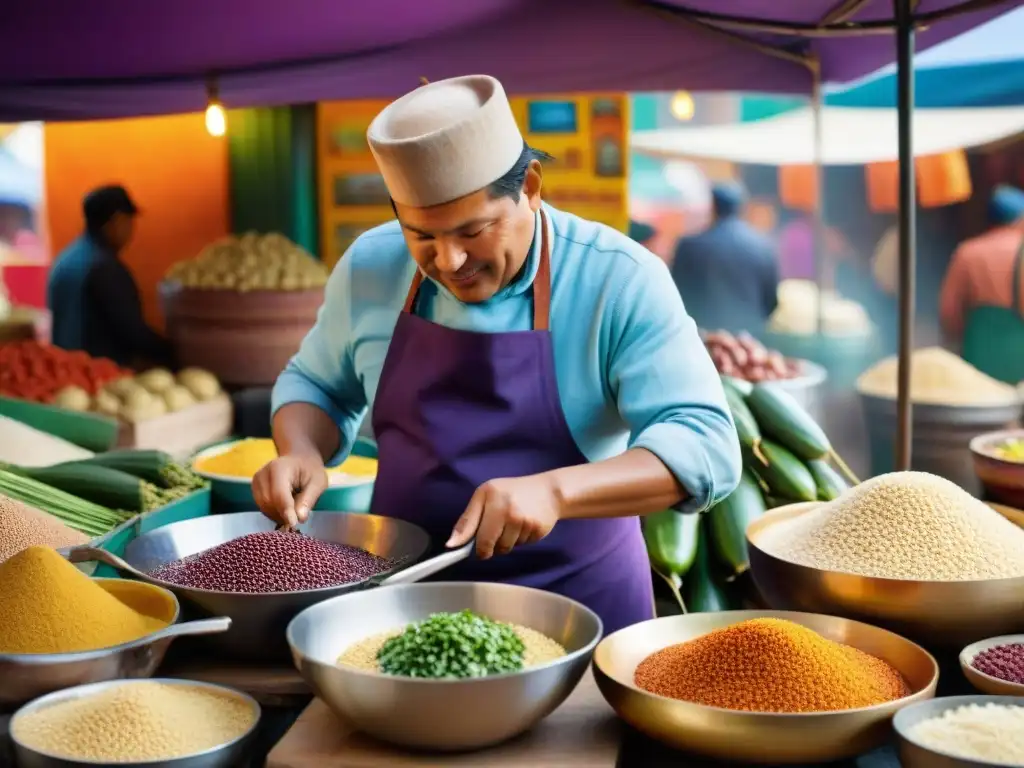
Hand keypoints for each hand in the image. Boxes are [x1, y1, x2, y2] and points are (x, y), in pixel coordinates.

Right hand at [252, 454, 327, 527]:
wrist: (299, 460)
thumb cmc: (310, 470)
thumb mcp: (318, 482)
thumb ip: (309, 499)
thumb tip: (299, 518)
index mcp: (279, 468)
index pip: (279, 494)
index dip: (286, 511)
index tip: (294, 524)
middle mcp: (263, 474)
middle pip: (269, 502)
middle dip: (283, 514)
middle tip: (298, 519)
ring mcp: (256, 482)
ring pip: (264, 507)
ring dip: (279, 515)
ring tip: (294, 511)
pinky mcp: (255, 489)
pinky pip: (262, 508)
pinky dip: (274, 513)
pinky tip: (286, 509)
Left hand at [447, 474, 562, 559]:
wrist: (549, 492)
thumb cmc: (511, 492)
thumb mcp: (485, 496)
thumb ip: (468, 520)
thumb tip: (451, 544)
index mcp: (491, 498)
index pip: (478, 534)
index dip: (477, 548)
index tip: (476, 551)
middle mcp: (508, 510)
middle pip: (492, 546)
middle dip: (490, 547)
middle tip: (496, 532)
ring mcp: (524, 521)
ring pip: (507, 547)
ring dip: (507, 542)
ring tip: (513, 524)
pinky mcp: (537, 531)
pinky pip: (522, 545)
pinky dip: (521, 539)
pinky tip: (525, 525)